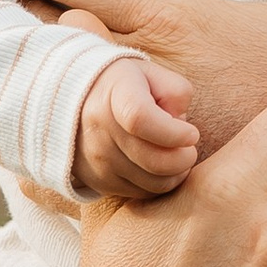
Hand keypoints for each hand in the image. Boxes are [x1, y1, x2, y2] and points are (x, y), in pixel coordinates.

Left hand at [22, 0, 266, 150]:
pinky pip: (46, 160)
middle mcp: (130, 77)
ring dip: (26, 67)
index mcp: (170, 21)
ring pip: (27, 93)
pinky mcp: (120, 188)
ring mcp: (119, 138)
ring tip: (31, 51)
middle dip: (19, 6)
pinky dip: (43, 136)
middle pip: (25, 26)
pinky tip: (59, 121)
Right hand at [72, 52, 200, 200]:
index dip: (174, 132)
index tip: (192, 133)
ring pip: (151, 182)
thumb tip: (180, 123)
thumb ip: (176, 92)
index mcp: (114, 93)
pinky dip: (156, 183)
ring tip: (176, 157)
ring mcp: (95, 158)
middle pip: (152, 160)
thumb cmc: (126, 86)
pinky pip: (140, 193)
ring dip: (174, 174)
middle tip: (190, 149)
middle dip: (184, 159)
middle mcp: (98, 128)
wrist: (75, 102)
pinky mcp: (97, 180)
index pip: (141, 119)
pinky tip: (158, 166)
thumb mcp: (153, 74)